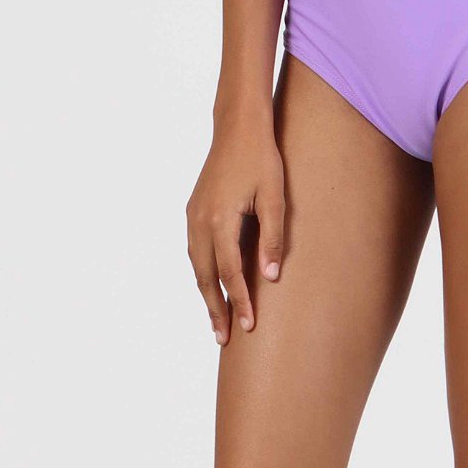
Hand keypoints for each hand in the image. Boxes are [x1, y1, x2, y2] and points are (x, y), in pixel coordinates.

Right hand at [186, 117, 285, 342]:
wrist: (237, 127)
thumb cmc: (262, 159)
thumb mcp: (275, 196)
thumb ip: (273, 237)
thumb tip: (272, 276)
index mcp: (220, 219)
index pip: (230, 273)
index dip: (240, 302)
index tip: (249, 327)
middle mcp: (199, 221)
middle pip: (206, 277)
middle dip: (215, 309)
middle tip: (223, 339)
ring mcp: (192, 215)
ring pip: (196, 266)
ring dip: (206, 293)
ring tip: (216, 320)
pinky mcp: (193, 210)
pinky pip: (195, 251)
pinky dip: (202, 273)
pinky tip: (211, 285)